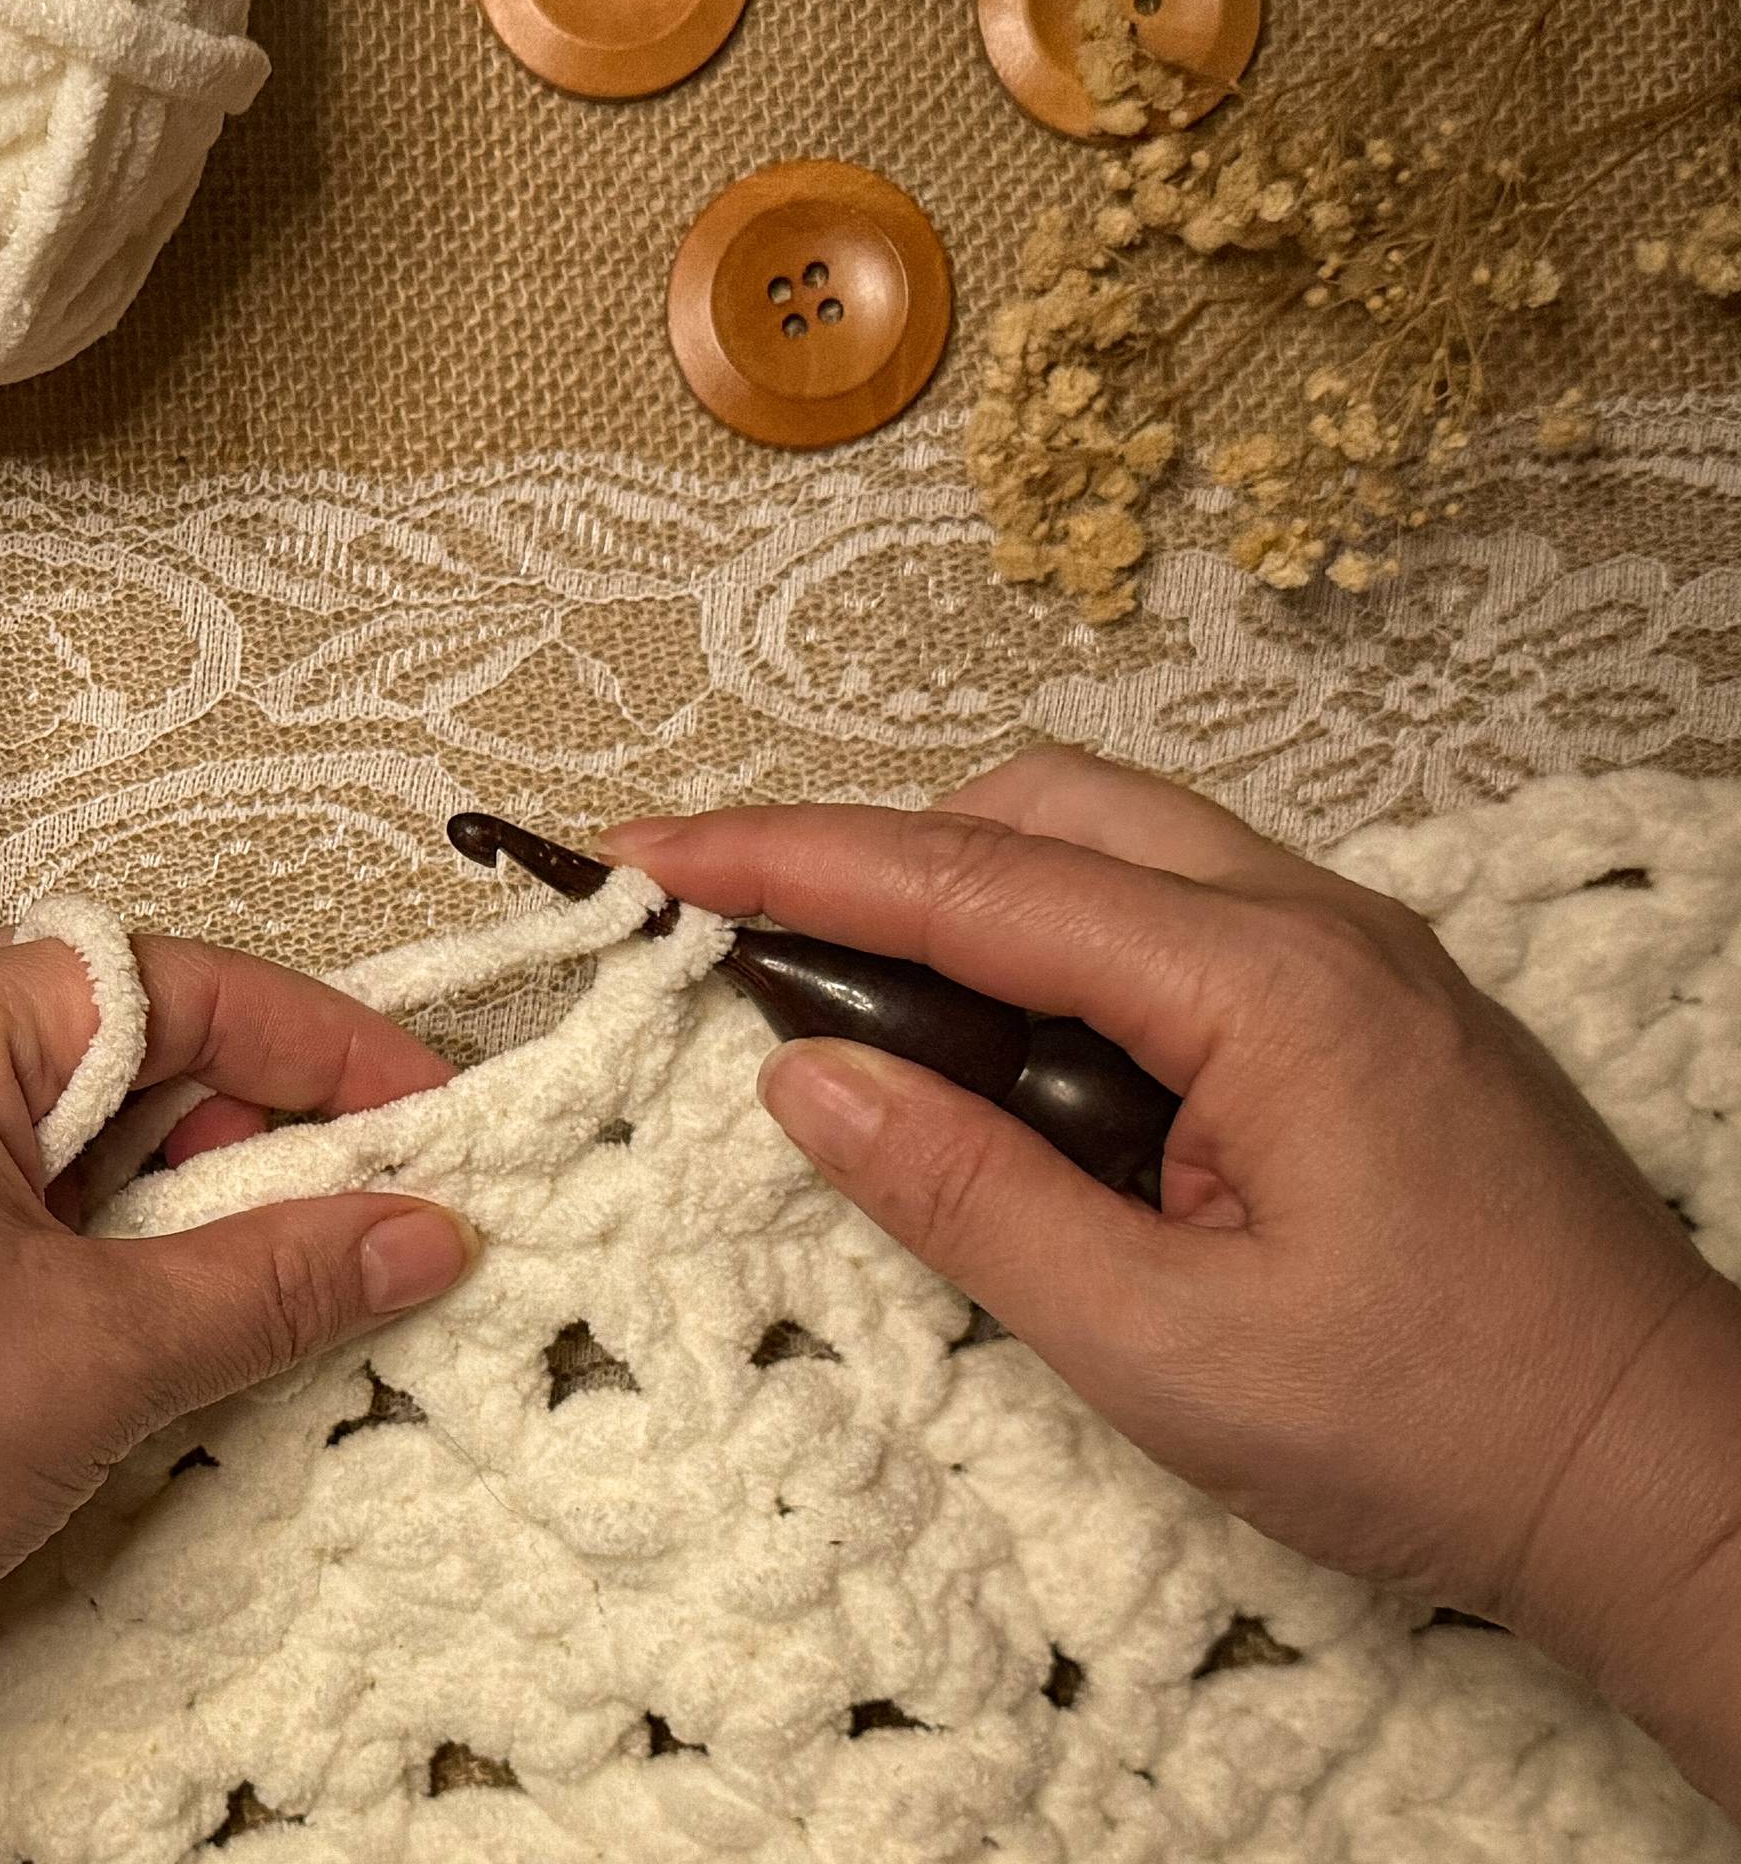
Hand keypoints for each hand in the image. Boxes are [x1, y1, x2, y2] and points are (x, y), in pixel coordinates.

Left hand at [0, 928, 469, 1863]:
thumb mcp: (103, 1350)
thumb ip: (281, 1277)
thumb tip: (426, 1232)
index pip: (180, 988)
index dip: (324, 1050)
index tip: (430, 1117)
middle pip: (111, 1049)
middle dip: (235, 1137)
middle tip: (338, 1225)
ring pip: (40, 1124)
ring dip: (149, 1199)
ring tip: (220, 1297)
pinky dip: (59, 1234)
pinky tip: (95, 1326)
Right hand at [607, 749, 1740, 1814]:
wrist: (1668, 1477)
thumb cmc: (1442, 1433)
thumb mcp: (1169, 1351)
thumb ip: (971, 1197)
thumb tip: (805, 1078)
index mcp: (1264, 984)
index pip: (971, 883)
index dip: (787, 857)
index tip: (649, 850)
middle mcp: (1310, 919)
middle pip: (1037, 810)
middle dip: (870, 852)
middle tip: (737, 937)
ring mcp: (1348, 945)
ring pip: (1104, 843)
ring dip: (963, 893)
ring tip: (862, 1007)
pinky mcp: (1360, 994)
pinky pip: (1168, 905)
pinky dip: (1051, 939)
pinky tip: (1012, 1050)